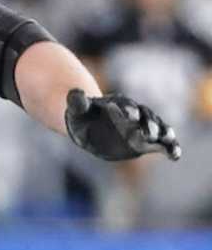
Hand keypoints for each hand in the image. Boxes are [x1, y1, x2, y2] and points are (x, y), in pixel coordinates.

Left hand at [65, 90, 180, 161]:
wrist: (90, 125)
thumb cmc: (82, 116)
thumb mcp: (76, 110)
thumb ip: (77, 102)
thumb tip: (74, 92)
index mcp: (118, 104)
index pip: (125, 106)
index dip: (127, 110)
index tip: (129, 115)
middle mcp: (135, 114)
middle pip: (145, 117)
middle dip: (148, 124)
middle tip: (149, 133)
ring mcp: (142, 127)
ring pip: (157, 128)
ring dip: (164, 133)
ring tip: (168, 140)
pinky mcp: (147, 140)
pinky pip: (161, 143)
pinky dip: (169, 148)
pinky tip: (175, 157)